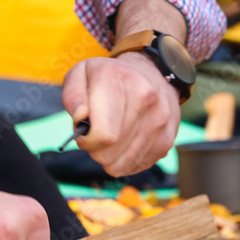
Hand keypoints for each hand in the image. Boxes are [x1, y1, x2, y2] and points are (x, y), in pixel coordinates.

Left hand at [61, 53, 180, 177]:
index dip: (87, 141)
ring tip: (111, 136)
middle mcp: (147, 101)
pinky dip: (126, 159)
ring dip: (110, 156)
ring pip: (121, 164)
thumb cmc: (111, 77)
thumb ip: (73, 95)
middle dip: (96, 149)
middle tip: (97, 133)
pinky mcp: (166, 141)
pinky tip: (125, 140)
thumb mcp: (82, 73)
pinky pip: (136, 166)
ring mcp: (160, 123)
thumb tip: (80, 118)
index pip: (104, 135)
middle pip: (109, 153)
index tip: (84, 132)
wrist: (153, 74)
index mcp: (121, 81)